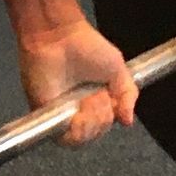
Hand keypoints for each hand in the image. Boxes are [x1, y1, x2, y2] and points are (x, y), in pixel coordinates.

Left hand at [20, 16, 137, 146]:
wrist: (60, 36)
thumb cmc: (87, 46)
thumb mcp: (118, 70)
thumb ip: (128, 95)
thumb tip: (128, 122)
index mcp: (92, 101)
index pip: (102, 126)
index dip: (108, 120)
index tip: (111, 103)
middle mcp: (75, 110)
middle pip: (94, 135)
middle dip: (102, 120)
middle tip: (99, 97)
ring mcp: (61, 113)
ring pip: (81, 139)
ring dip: (92, 123)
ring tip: (90, 100)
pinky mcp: (46, 114)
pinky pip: (64, 138)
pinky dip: (78, 131)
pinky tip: (81, 112)